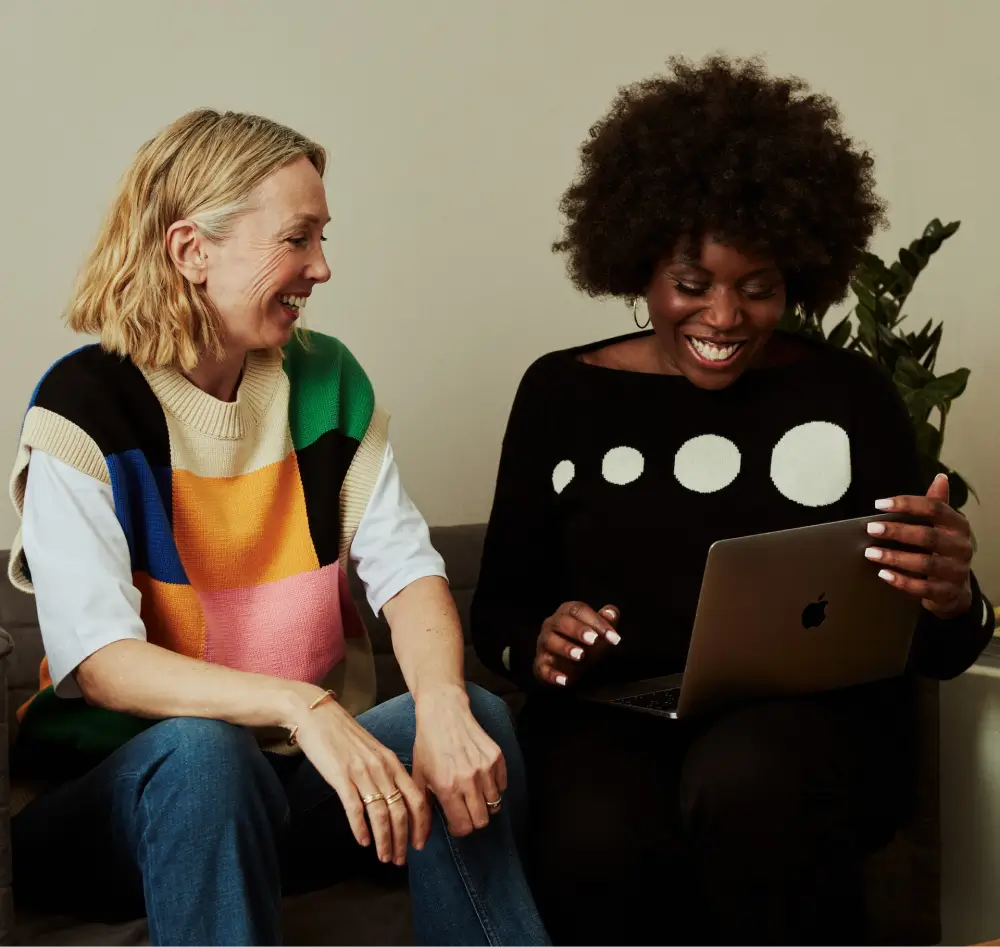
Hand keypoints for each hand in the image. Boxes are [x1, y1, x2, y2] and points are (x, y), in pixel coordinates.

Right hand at [292, 693, 430, 865]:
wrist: (317, 715)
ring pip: (381, 813)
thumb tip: (393, 799)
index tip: (420, 844)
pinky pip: (355, 807)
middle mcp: (381, 768)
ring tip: (384, 857)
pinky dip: (360, 828)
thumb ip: (384, 772)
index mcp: (391, 762)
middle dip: (403, 839)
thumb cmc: (343, 735)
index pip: (417, 798)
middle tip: (401, 860)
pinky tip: (362, 842)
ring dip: (384, 839)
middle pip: (401, 810)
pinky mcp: (340, 776)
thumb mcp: (372, 751)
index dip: (421, 824)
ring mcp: (361, 772)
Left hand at [411, 685, 506, 836]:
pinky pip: (502, 786)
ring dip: (484, 804)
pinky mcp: (497, 757)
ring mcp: (485, 768)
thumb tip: (419, 843)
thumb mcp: (419, 778)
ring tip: (472, 792)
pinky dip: (494, 787)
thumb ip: (421, 812)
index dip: (459, 828)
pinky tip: (480, 778)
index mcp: (447, 788)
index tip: (455, 821)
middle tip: (464, 808)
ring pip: (495, 805)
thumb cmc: (428, 745)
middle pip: (482, 820)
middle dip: (473, 819)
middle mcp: (469, 780)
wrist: (444, 713)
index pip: (464, 827)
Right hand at [533, 601, 620, 686]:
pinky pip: (542, 667)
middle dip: (577, 630)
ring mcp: (544, 644)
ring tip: (580, 656)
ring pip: (549, 641)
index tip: (614, 637)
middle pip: (561, 622)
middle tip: (594, 640)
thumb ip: (607, 621)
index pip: (578, 610)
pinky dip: (553, 674)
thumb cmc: (587, 642)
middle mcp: (551, 625)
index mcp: (567, 612)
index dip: (596, 621)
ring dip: (565, 648)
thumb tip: (611, 613)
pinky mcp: (540, 663)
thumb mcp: (600, 632)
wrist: (573, 665)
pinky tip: (565, 680)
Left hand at [865, 473, 973, 618]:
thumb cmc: (943, 551)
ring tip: (870, 553)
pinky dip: (902, 581)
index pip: (935, 508)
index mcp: (958, 526)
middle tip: (870, 528)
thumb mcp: (943, 527)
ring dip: (894, 557)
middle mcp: (961, 547)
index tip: (879, 504)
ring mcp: (956, 571)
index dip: (907, 504)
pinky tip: (883, 574)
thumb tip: (940, 478)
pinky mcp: (948, 593)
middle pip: (928, 536)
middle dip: (897, 531)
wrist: (956, 590)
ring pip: (925, 563)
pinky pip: (923, 588)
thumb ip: (937, 504)